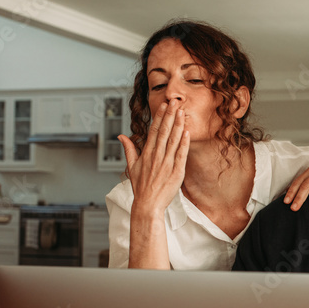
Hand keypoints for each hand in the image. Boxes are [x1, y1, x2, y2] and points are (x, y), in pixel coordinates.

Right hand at [119, 99, 189, 215]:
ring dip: (178, 125)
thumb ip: (129, 149)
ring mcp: (167, 164)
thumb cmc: (141, 187)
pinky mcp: (176, 172)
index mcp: (146, 154)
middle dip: (170, 116)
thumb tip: (121, 136)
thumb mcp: (131, 167)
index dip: (159, 117)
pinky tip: (186, 132)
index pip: (153, 131)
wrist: (148, 205)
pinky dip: (184, 143)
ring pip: (173, 140)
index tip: (164, 106)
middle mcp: (157, 156)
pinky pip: (181, 155)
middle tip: (175, 102)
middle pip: (164, 132)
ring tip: (182, 112)